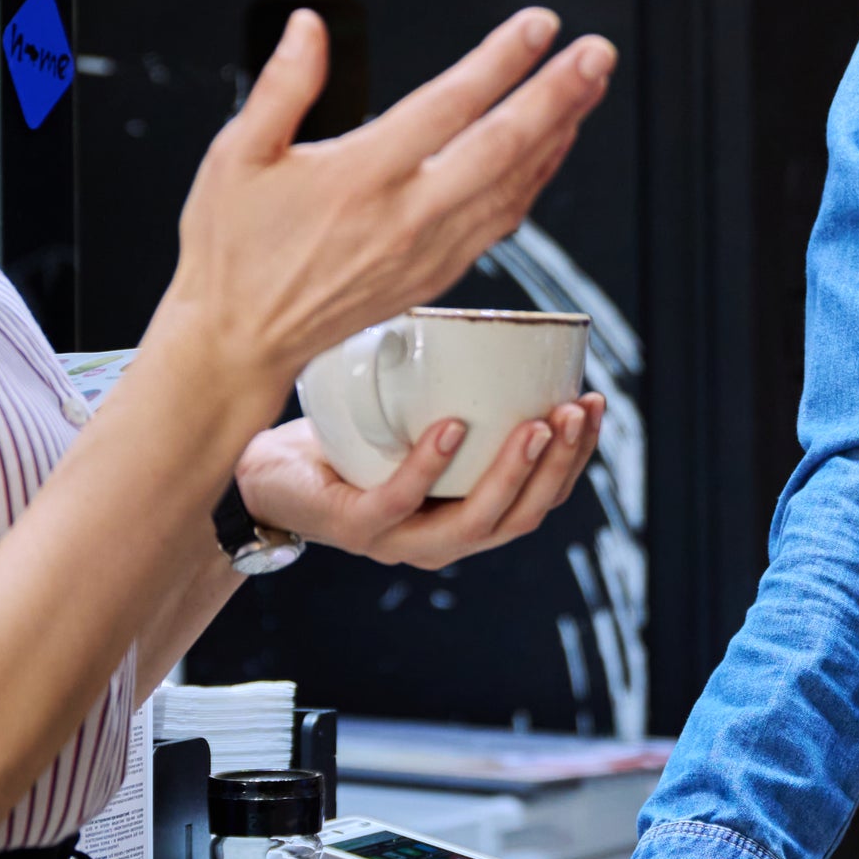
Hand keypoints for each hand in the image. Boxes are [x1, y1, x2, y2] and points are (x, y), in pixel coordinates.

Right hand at [158, 6, 614, 387]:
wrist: (239, 341)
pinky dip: (536, 177)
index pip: (448, 108)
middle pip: (503, 148)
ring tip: (589, 85)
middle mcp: (405, 218)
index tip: (539, 25)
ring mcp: (429, 251)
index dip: (500, 63)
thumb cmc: (232, 245)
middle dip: (558, 95)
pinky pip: (504, 220)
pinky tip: (553, 145)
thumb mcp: (236, 157)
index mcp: (358, 179)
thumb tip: (309, 25)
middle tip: (598, 53)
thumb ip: (281, 87)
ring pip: (515, 187)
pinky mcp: (438, 273)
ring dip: (560, 133)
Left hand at [235, 398, 606, 567]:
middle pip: (522, 515)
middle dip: (560, 464)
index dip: (577, 458)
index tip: (593, 403)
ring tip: (538, 424)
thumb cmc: (346, 441)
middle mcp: (442, 540)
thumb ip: (454, 388)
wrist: (265, 474)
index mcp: (467, 516)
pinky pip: (401, 498)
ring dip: (514, 473)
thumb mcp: (411, 415)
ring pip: (476, 522)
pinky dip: (431, 464)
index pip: (541, 497)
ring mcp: (400, 539)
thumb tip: (497, 318)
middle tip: (576, 410)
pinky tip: (452, 427)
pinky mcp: (356, 526)